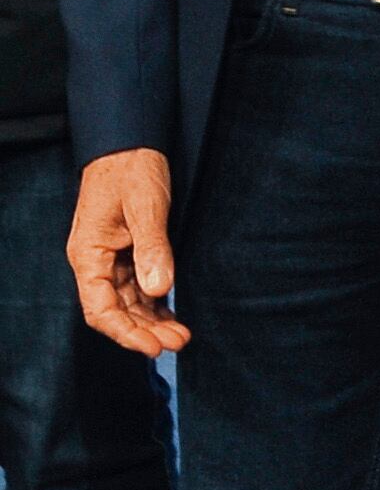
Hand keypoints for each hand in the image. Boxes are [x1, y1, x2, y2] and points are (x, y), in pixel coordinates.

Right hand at [69, 150, 185, 355]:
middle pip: (115, 310)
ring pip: (128, 301)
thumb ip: (152, 246)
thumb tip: (160, 288)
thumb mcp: (145, 205)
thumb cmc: (131, 169)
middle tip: (178, 343)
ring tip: (180, 335)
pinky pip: (138, 286)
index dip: (125, 332)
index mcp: (88, 254)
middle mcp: (95, 261)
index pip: (100, 308)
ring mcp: (111, 258)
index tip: (152, 347)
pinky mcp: (128, 251)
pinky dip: (154, 302)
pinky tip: (171, 315)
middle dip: (143, 331)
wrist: (130, 143)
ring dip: (151, 320)